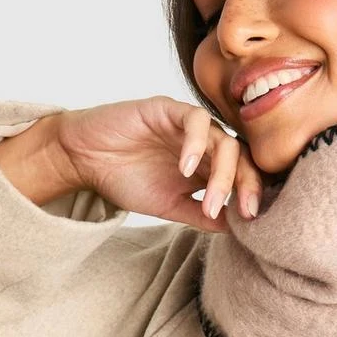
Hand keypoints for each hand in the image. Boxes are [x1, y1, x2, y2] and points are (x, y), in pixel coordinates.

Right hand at [56, 95, 267, 231]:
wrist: (84, 159)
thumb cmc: (124, 179)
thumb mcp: (169, 206)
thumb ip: (200, 215)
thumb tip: (236, 228)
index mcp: (208, 165)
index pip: (243, 174)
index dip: (252, 194)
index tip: (250, 219)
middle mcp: (204, 143)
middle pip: (241, 157)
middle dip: (246, 185)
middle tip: (244, 211)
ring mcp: (188, 125)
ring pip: (224, 140)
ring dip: (224, 174)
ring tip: (212, 201)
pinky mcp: (169, 108)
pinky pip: (196, 119)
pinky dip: (196, 144)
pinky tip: (187, 169)